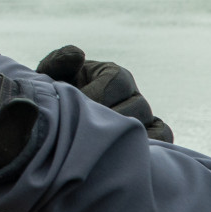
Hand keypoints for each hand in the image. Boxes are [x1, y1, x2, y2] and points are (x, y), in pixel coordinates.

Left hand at [37, 45, 173, 142]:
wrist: (51, 127)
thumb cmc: (53, 99)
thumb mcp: (48, 78)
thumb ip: (58, 62)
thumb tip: (77, 56)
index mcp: (113, 75)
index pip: (117, 80)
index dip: (96, 94)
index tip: (76, 105)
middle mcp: (133, 96)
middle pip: (137, 107)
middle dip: (108, 120)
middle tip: (84, 131)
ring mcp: (145, 120)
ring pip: (149, 127)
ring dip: (122, 138)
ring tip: (95, 146)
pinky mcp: (151, 142)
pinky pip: (162, 142)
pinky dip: (148, 149)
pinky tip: (118, 156)